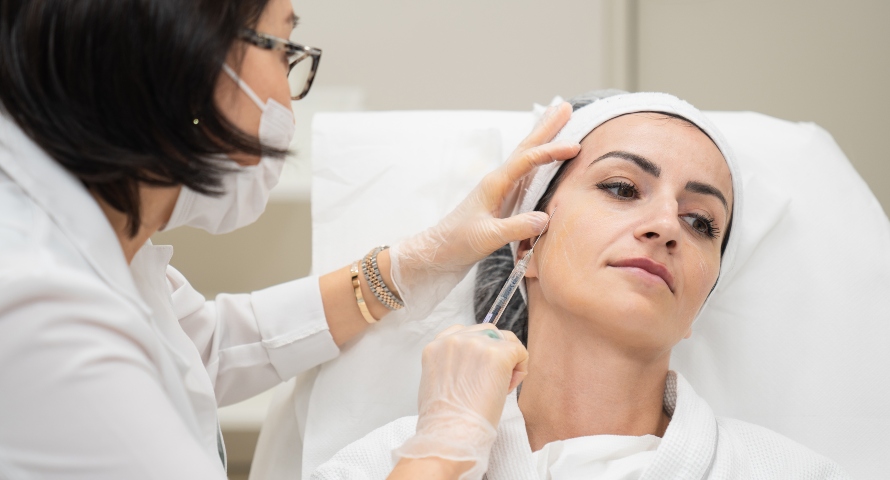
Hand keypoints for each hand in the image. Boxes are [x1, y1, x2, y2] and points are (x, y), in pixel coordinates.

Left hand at [390, 102, 578, 318]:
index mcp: (494, 184)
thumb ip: (516, 227)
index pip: (526, 160)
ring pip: (526, 157)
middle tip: (566, 106)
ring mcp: (501, 189)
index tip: (574, 146)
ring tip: (559, 121)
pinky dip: (540, 160)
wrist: (439, 253)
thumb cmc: (458, 243)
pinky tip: (546, 159)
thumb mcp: (487, 237)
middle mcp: (498, 181)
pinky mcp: (503, 200)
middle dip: (547, 127)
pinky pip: (526, 173)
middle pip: (526, 147)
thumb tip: (546, 218)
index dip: (550, 151)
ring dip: (543, 138)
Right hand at [393, 324, 528, 479]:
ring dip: (509, 361)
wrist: (450, 434)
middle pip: (488, 332)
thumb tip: (470, 366)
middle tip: (491, 382)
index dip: (478, 350)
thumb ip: (449, 365)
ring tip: (499, 386)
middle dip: (495, 354)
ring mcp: (476, 344)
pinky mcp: (498, 354)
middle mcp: (454, 339)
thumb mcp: (434, 383)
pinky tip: (507, 388)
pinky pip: (521, 352)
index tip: (479, 369)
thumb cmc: (443, 420)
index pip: (464, 332)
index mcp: (436, 346)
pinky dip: (520, 369)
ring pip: (506, 340)